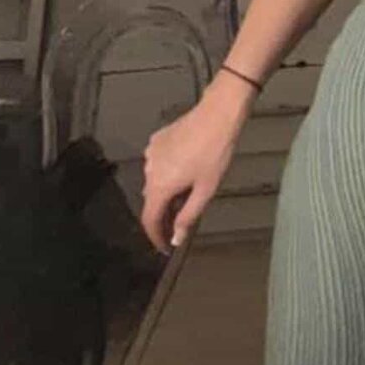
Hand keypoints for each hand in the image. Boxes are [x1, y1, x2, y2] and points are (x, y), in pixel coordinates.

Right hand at [140, 75, 253, 252]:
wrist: (216, 117)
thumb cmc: (215, 155)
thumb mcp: (206, 190)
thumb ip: (188, 216)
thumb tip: (176, 238)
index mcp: (159, 186)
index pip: (150, 220)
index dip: (156, 237)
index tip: (165, 247)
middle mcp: (148, 171)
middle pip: (152, 201)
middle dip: (165, 214)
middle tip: (182, 223)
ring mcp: (150, 154)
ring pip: (155, 181)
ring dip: (168, 192)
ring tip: (189, 193)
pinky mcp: (156, 141)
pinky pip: (159, 164)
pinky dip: (168, 173)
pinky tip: (186, 170)